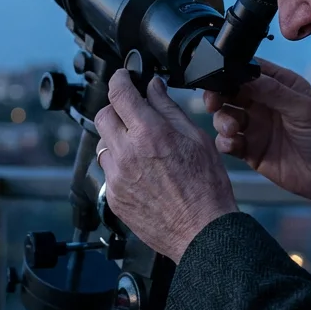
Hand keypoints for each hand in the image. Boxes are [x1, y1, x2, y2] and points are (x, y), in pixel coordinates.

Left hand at [94, 70, 237, 261]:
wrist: (202, 232)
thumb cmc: (207, 188)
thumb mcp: (196, 138)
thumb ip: (169, 109)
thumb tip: (153, 87)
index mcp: (149, 133)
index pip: (119, 93)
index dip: (119, 78)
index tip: (124, 77)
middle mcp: (127, 153)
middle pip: (103, 115)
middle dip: (116, 108)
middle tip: (134, 112)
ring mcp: (116, 177)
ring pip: (103, 144)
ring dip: (117, 138)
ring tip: (142, 148)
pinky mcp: (113, 197)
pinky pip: (109, 171)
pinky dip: (120, 165)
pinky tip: (142, 172)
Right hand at [205, 59, 310, 223]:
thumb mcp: (304, 109)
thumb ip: (273, 92)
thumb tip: (244, 74)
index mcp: (281, 86)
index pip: (249, 70)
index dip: (231, 70)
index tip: (219, 76)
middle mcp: (265, 104)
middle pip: (231, 92)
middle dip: (218, 95)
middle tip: (214, 102)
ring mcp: (257, 127)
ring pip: (226, 116)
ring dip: (222, 119)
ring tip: (232, 128)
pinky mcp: (251, 151)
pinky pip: (228, 142)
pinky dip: (224, 142)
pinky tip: (232, 144)